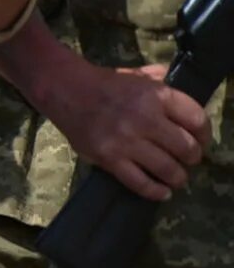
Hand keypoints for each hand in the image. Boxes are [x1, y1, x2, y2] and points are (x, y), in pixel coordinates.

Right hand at [48, 61, 210, 201]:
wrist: (62, 88)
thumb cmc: (102, 82)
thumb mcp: (134, 75)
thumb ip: (158, 79)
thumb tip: (174, 78)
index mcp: (155, 94)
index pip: (197, 120)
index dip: (204, 134)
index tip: (200, 140)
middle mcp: (144, 118)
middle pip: (187, 148)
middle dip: (191, 158)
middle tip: (186, 159)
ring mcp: (126, 140)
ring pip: (168, 169)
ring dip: (178, 177)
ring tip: (175, 177)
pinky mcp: (109, 157)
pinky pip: (141, 183)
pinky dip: (156, 191)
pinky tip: (162, 191)